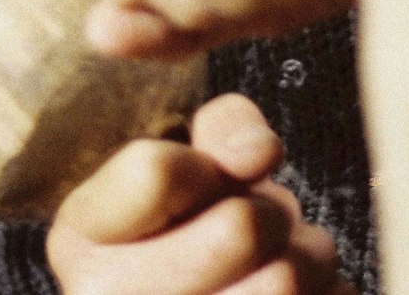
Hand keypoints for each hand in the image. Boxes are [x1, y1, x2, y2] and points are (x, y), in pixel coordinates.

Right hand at [47, 94, 354, 294]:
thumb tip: (258, 153)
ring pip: (284, 282)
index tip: (213, 179)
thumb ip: (223, 130)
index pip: (156, 173)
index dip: (208, 164)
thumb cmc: (195, 229)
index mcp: (82, 238)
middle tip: (264, 224)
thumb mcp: (192, 161)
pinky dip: (326, 294)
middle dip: (274, 213)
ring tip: (286, 261)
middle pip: (240, 228)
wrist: (199, 290)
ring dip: (310, 258)